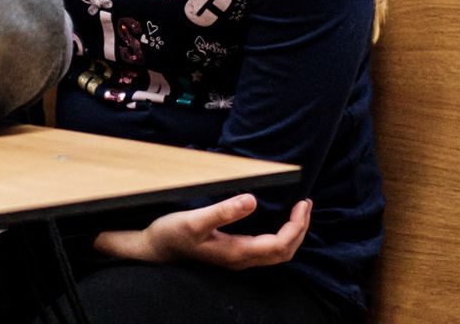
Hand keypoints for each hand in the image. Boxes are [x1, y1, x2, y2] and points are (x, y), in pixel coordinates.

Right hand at [94, 194, 309, 269]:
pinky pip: (265, 248)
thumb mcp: (195, 220)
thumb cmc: (171, 234)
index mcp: (237, 252)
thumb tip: (252, 200)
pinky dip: (279, 234)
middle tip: (305, 204)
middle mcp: (241, 259)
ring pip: (276, 253)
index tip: (302, 203)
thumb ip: (224, 211)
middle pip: (284, 252)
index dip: (297, 225)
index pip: (280, 244)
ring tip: (297, 211)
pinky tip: (275, 219)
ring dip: (292, 233)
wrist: (154, 250)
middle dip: (300, 229)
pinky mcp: (232, 253)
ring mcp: (237, 258)